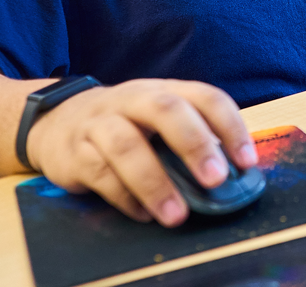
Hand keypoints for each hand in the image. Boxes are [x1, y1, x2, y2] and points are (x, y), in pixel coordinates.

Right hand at [24, 79, 257, 226]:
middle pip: (167, 111)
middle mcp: (134, 99)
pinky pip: (100, 174)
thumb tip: (232, 177)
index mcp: (166, 89)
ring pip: (127, 145)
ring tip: (178, 215)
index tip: (247, 161)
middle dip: (195, 144)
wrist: (59, 121)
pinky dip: (125, 197)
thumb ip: (192, 139)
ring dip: (156, 183)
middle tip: (216, 180)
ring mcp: (101, 123)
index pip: (205, 97)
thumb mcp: (160, 119)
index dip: (230, 126)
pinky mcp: (74, 153)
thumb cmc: (128, 123)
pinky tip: (144, 214)